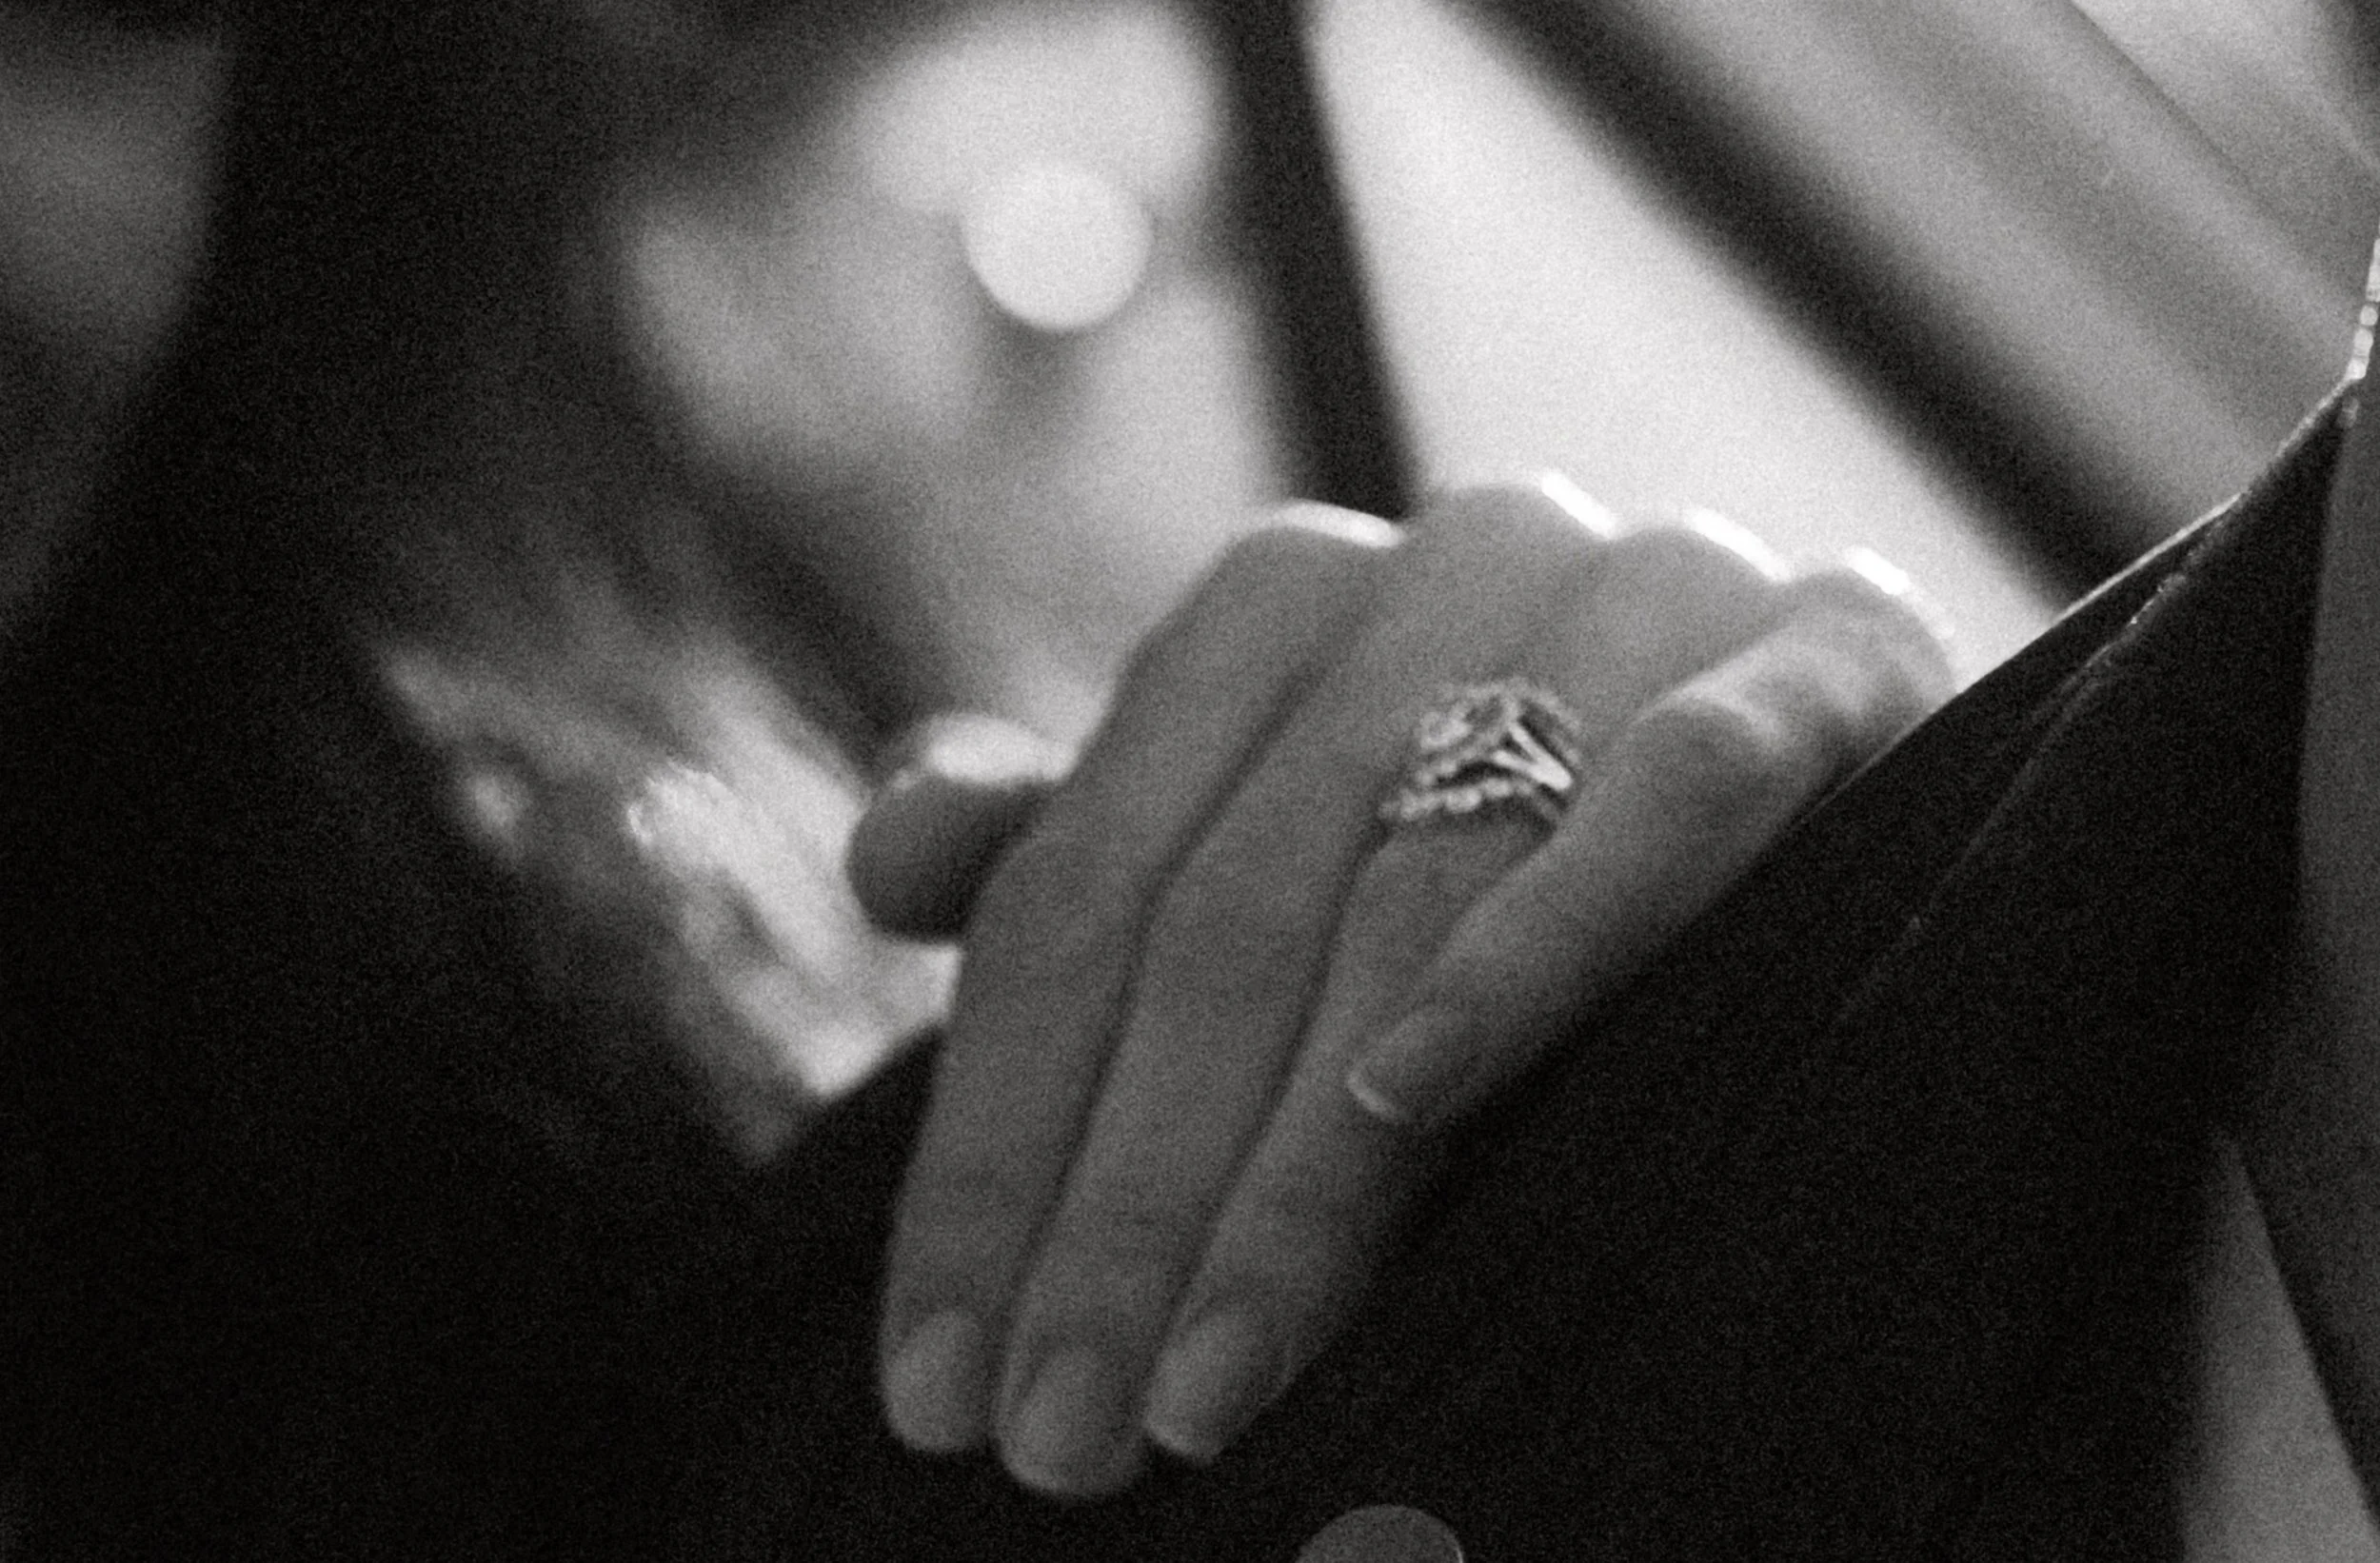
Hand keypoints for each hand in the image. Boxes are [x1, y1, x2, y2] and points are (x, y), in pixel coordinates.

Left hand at [848, 479, 1953, 1497]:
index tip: (938, 1380)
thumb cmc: (1517, 846)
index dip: (990, 1144)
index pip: (1076, 888)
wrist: (1848, 763)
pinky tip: (1416, 1100)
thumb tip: (888, 856)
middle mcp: (1446, 556)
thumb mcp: (1268, 847)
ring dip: (1297, 1160)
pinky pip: (1674, 795)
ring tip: (1204, 1381)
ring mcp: (1643, 586)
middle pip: (1222, 909)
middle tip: (1058, 1437)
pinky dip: (1539, 943)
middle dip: (1125, 1200)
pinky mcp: (1832, 647)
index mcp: (1281, 599)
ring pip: (1412, 887)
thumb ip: (1080, 848)